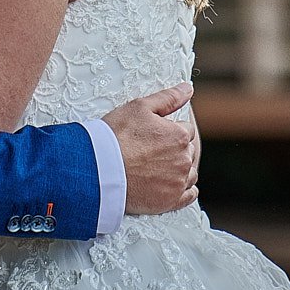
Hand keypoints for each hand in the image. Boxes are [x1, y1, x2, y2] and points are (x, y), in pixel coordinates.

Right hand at [103, 83, 197, 215]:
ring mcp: (178, 182)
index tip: (157, 133)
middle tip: (155, 149)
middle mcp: (183, 160)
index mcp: (180, 136)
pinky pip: (189, 196)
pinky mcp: (170, 201)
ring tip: (162, 165)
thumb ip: (168, 97)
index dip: (172, 129)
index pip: (187, 129)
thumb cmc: (116, 135)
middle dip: (177, 148)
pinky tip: (178, 185)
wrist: (99, 169)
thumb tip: (188, 88)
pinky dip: (186, 190)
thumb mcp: (140, 107)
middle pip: (188, 151)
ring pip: (190, 172)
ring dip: (182, 168)